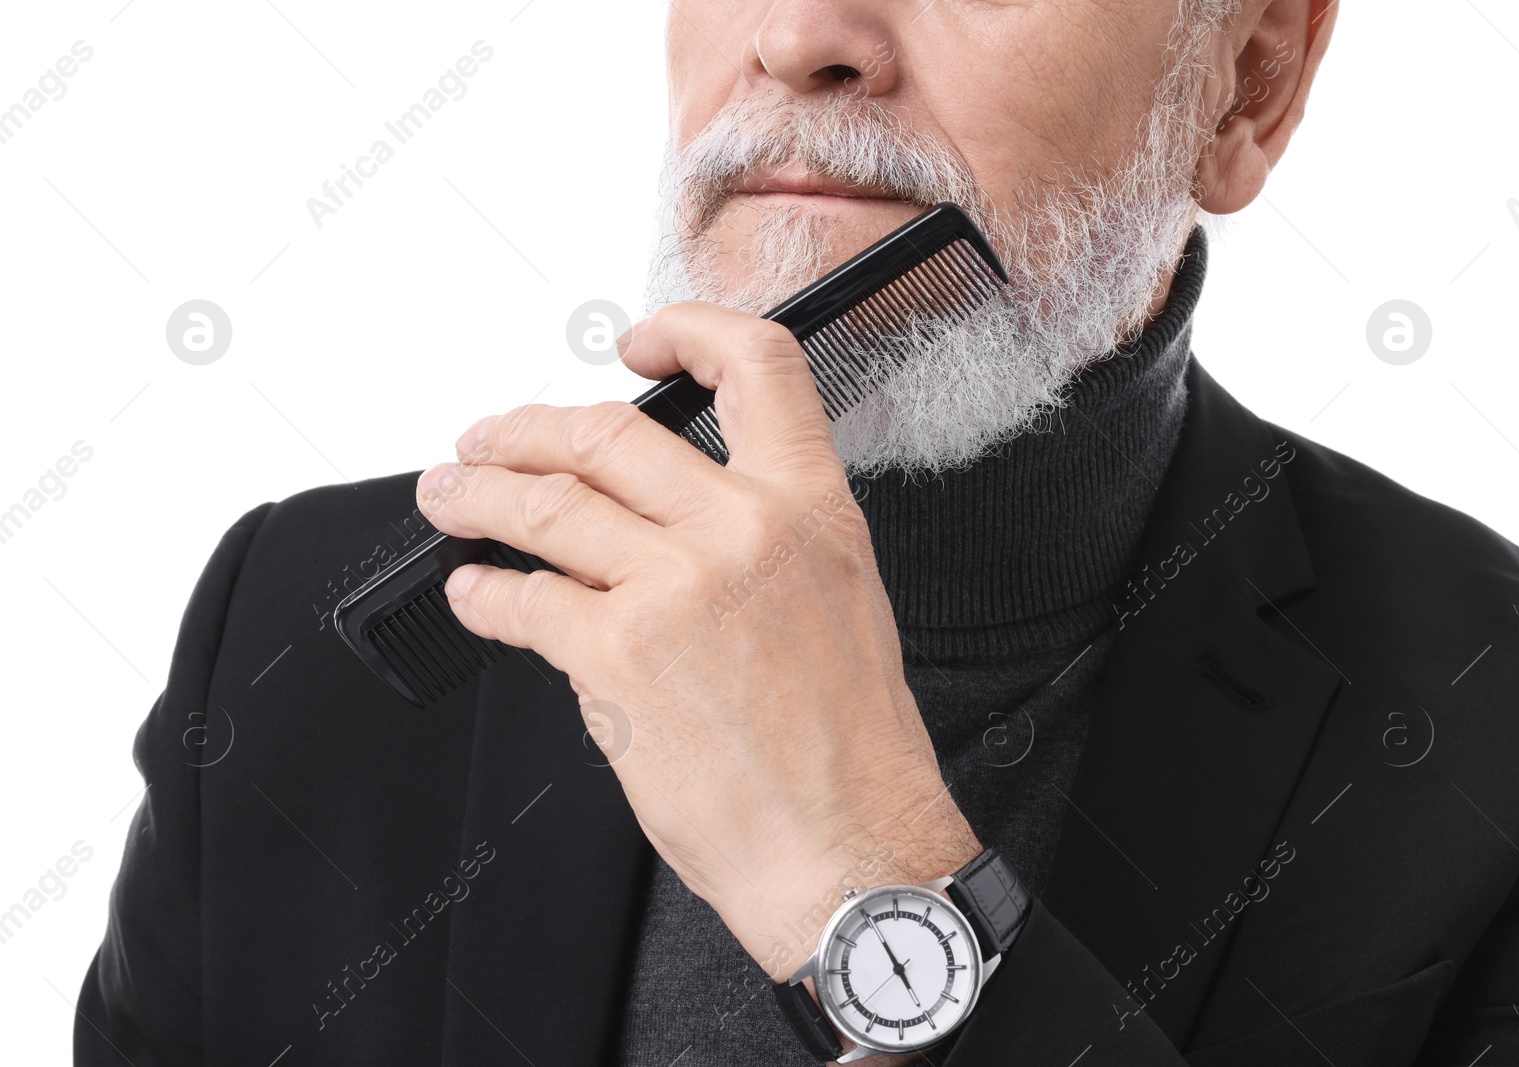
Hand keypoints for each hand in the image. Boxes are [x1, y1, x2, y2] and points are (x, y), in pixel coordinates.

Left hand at [415, 302, 979, 980]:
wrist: (849, 848)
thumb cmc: (849, 749)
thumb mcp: (835, 605)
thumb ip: (756, 542)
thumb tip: (655, 522)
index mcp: (812, 510)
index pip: (758, 366)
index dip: (687, 332)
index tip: (638, 346)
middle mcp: (745, 530)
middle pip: (605, 434)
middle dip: (524, 430)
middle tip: (489, 441)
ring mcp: (680, 587)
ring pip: (547, 505)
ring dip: (479, 496)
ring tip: (451, 498)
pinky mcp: (621, 655)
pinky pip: (526, 600)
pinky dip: (484, 595)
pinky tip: (476, 595)